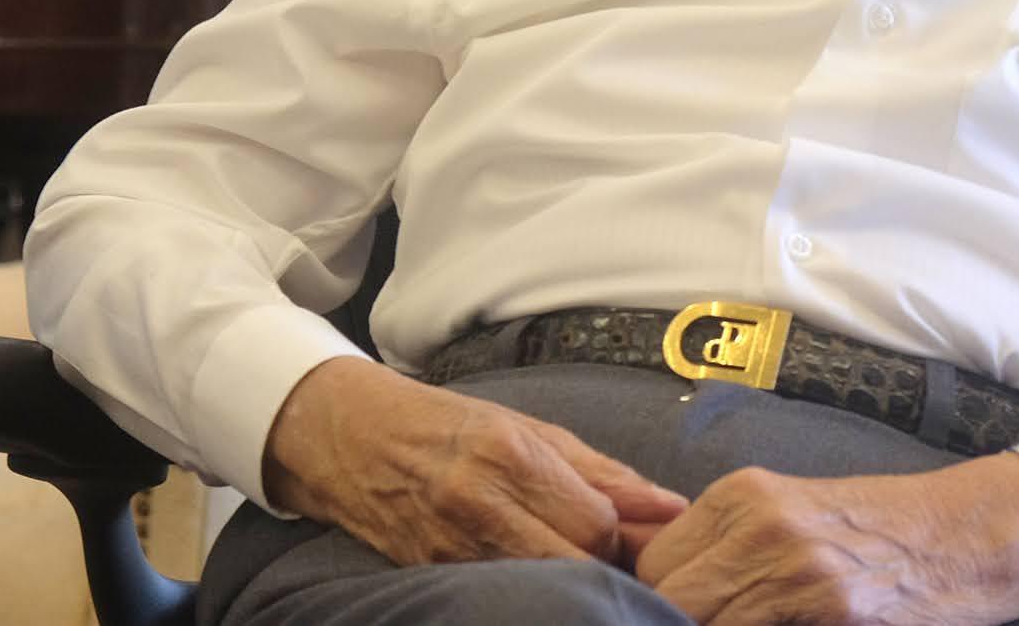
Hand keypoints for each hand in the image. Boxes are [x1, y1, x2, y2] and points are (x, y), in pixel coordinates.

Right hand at [262, 357, 688, 568]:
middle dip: (600, 568)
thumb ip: (601, 472)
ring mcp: (452, 546)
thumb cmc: (444, 424)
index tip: (625, 533)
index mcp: (509, 453)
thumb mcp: (526, 427)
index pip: (598, 524)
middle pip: (574, 564)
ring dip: (567, 584)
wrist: (348, 436)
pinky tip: (533, 579)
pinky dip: (528, 592)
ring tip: (569, 566)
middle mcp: (479, 502)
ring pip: (541, 589)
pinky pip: (502, 594)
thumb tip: (670, 507)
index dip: (623, 536)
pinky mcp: (433, 576)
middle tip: (609, 561)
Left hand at [632, 453, 1018, 624]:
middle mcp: (761, 524)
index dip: (656, 603)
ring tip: (756, 624)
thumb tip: (666, 591)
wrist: (972, 532)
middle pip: (669, 596)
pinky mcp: (834, 610)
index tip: (666, 618)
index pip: (654, 564)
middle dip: (677, 621)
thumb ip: (729, 545)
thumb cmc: (883, 530)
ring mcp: (797, 570)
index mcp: (743, 495)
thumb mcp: (794, 515)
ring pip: (704, 618)